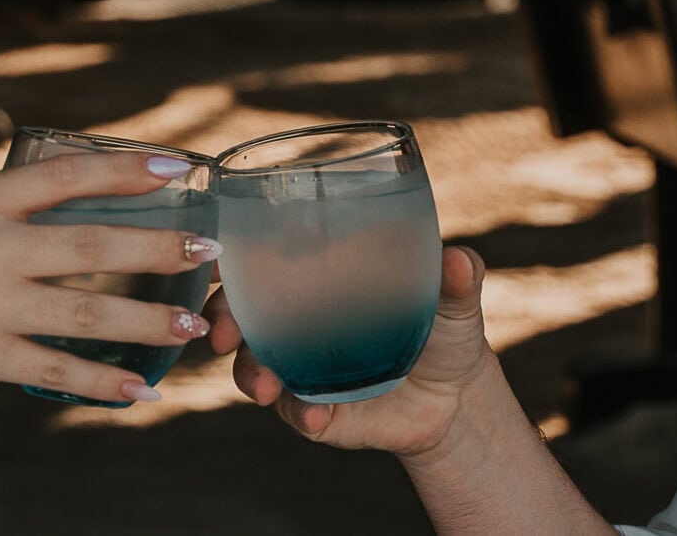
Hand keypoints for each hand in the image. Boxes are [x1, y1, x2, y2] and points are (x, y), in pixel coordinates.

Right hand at [0, 152, 217, 411]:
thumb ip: (14, 211)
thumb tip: (94, 199)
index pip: (66, 175)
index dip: (126, 169)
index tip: (178, 165)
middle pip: (89, 247)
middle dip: (156, 249)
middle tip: (205, 250)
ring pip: (83, 314)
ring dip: (145, 320)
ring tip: (189, 323)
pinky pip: (55, 370)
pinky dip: (101, 381)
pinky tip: (140, 387)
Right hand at [203, 246, 489, 456]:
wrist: (455, 401)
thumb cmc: (444, 329)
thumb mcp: (452, 299)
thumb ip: (456, 279)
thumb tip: (460, 260)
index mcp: (315, 281)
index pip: (259, 262)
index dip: (229, 260)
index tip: (216, 263)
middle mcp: (294, 321)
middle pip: (237, 314)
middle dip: (220, 320)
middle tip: (220, 333)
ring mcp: (297, 367)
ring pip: (251, 366)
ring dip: (250, 373)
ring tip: (265, 386)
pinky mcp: (312, 408)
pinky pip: (294, 411)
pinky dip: (300, 412)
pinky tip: (316, 415)